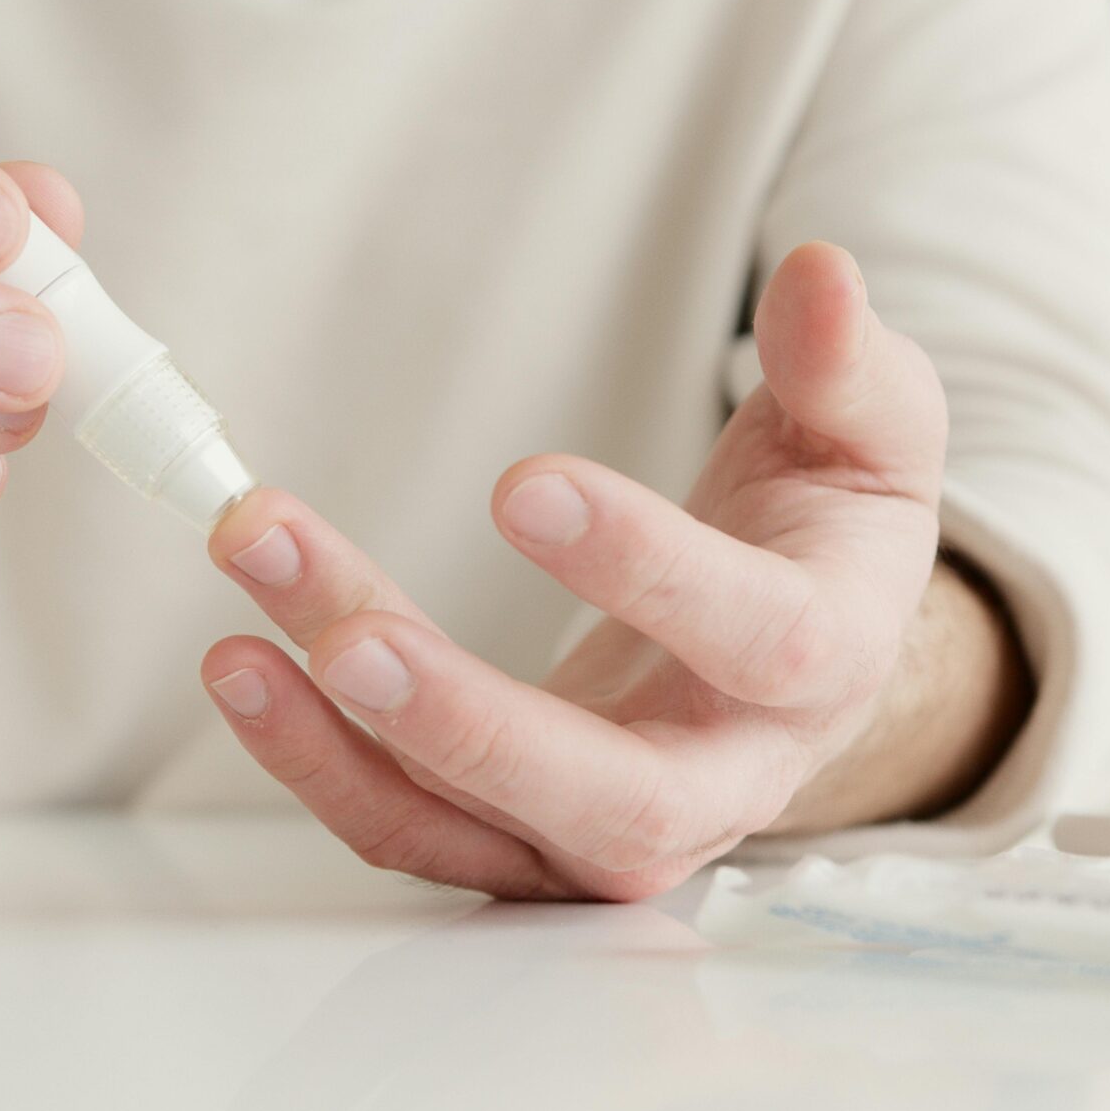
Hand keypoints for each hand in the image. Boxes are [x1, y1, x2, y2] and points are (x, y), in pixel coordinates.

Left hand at [202, 243, 1012, 900]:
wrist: (800, 661)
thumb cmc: (828, 534)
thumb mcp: (871, 437)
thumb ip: (845, 363)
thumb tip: (819, 271)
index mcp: (821, 667)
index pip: (752, 638)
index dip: (644, 567)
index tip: (522, 481)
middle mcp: (721, 782)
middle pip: (607, 802)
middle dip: (468, 725)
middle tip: (349, 642)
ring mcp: (611, 830)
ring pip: (476, 827)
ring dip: (346, 750)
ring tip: (237, 648)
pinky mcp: (521, 840)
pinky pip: (411, 828)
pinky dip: (319, 763)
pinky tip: (244, 663)